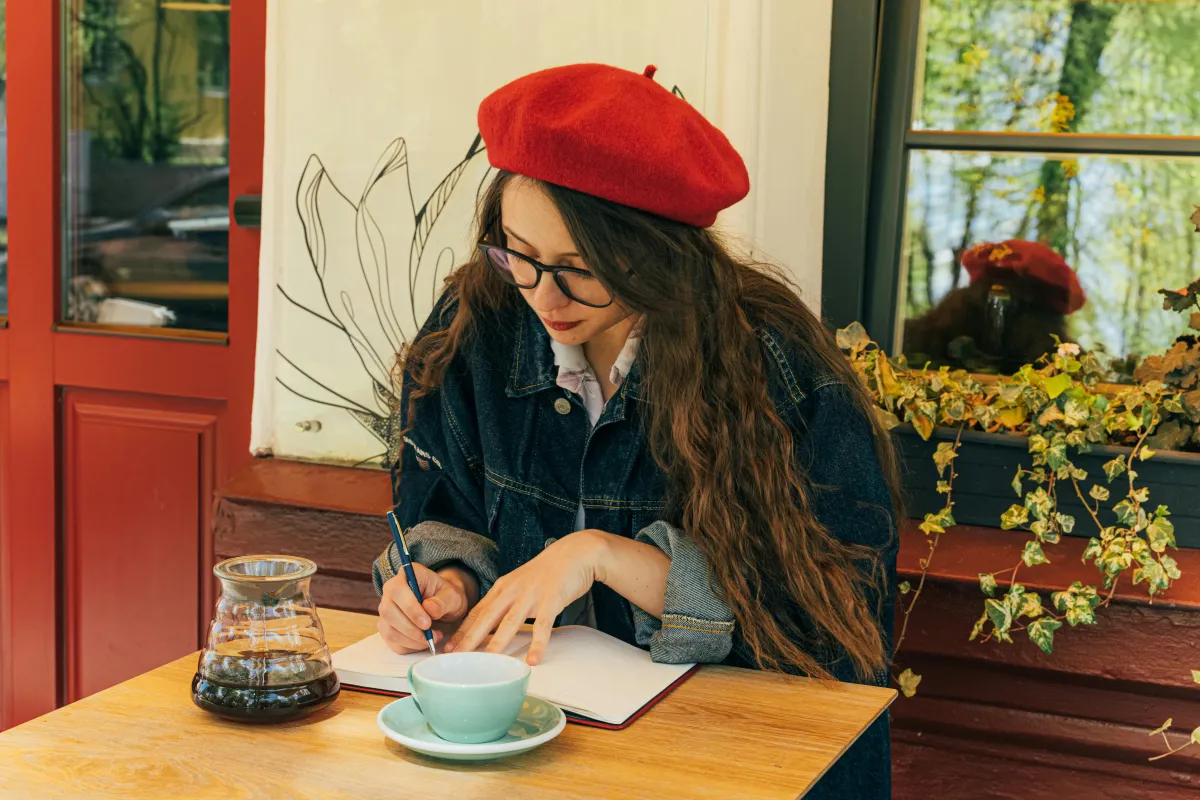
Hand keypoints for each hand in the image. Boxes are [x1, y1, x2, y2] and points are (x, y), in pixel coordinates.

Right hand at [377, 564, 474, 654]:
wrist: (444, 605)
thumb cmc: (446, 596)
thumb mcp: (452, 595)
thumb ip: (443, 600)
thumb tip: (429, 609)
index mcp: (406, 575)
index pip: (397, 590)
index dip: (410, 608)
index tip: (427, 623)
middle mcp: (390, 591)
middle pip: (388, 611)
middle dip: (410, 628)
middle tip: (431, 635)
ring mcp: (386, 610)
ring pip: (389, 629)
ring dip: (411, 640)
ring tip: (432, 638)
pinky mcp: (387, 627)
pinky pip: (392, 642)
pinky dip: (409, 646)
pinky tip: (423, 642)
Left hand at [446, 530, 609, 664]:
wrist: (575, 553)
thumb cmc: (547, 572)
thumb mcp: (520, 583)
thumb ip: (506, 601)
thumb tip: (490, 625)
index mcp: (503, 587)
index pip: (477, 611)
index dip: (462, 630)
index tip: (448, 647)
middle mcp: (512, 591)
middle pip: (486, 618)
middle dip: (469, 639)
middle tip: (456, 657)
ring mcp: (531, 595)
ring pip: (510, 622)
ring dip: (497, 644)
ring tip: (487, 662)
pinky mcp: (551, 600)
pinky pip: (542, 626)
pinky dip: (537, 643)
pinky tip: (532, 660)